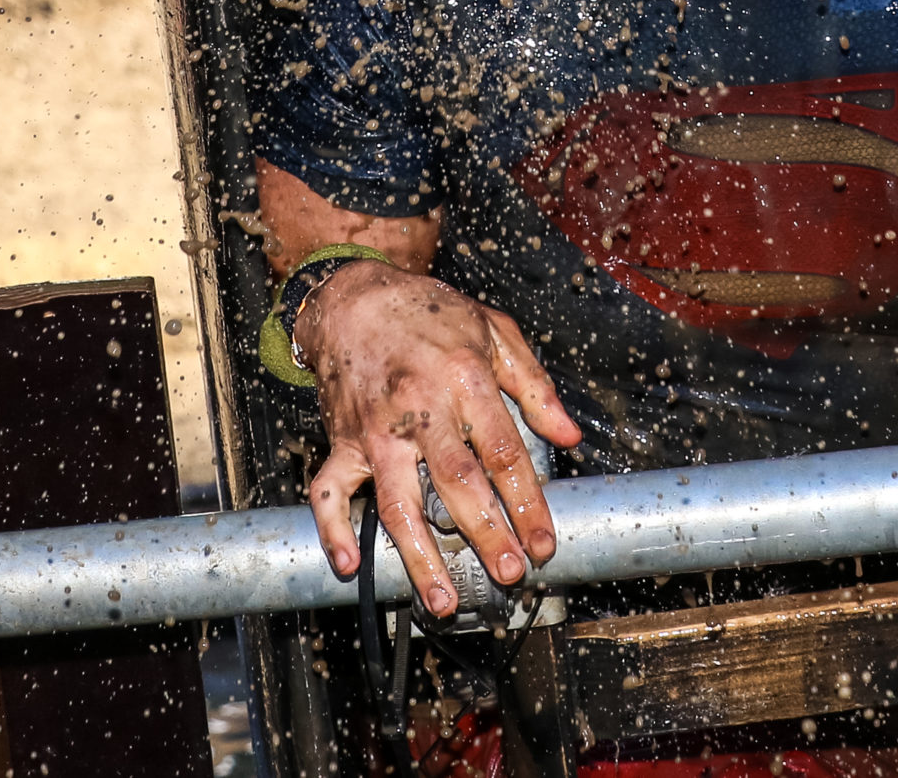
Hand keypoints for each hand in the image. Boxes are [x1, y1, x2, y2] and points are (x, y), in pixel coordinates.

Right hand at [298, 263, 582, 616]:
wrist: (354, 297)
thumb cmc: (428, 313)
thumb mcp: (495, 331)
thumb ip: (534, 386)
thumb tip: (568, 436)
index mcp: (464, 379)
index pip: (504, 452)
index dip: (527, 502)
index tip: (544, 542)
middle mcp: (419, 408)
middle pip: (456, 482)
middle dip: (485, 534)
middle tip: (509, 574)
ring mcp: (376, 430)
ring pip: (397, 502)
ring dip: (419, 556)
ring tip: (443, 600)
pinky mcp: (341, 440)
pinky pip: (329, 490)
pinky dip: (333, 529)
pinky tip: (349, 564)